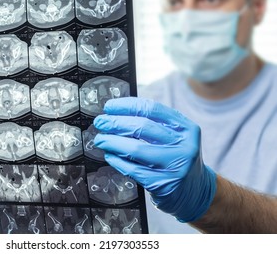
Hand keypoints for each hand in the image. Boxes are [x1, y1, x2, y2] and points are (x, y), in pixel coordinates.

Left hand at [94, 97, 216, 221]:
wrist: (197, 192)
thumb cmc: (178, 159)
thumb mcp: (176, 138)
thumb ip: (155, 125)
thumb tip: (118, 114)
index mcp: (186, 128)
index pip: (152, 109)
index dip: (127, 106)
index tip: (110, 107)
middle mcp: (184, 145)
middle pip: (142, 127)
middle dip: (116, 123)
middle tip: (101, 122)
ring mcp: (175, 166)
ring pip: (136, 149)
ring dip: (112, 142)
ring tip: (101, 139)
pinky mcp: (163, 184)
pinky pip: (133, 169)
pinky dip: (117, 161)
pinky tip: (110, 156)